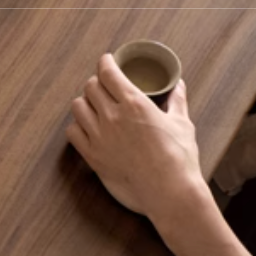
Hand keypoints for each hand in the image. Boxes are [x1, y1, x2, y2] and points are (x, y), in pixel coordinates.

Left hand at [65, 54, 204, 218]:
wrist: (170, 193)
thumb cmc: (179, 159)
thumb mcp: (182, 124)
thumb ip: (177, 101)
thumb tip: (178, 85)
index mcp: (135, 103)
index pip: (108, 72)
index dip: (105, 63)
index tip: (107, 62)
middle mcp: (113, 117)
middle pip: (91, 87)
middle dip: (98, 82)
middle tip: (105, 86)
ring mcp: (99, 137)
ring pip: (78, 107)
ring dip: (85, 102)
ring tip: (94, 106)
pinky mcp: (93, 157)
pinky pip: (72, 133)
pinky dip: (77, 126)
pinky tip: (87, 128)